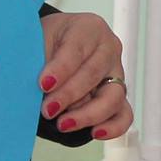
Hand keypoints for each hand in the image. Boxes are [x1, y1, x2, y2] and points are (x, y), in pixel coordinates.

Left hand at [40, 11, 133, 139]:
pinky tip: (94, 133)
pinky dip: (112, 126)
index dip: (60, 69)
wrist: (54, 46)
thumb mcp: (38, 40)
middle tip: (47, 109)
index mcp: (89, 27)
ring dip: (87, 114)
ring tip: (63, 124)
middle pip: (93, 74)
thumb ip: (38, 60)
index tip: (43, 84)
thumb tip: (36, 87)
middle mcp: (108, 48)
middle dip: (68, 95)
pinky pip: (124, 114)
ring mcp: (116, 73)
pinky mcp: (118, 95)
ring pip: (112, 96)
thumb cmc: (46, 41)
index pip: (76, 49)